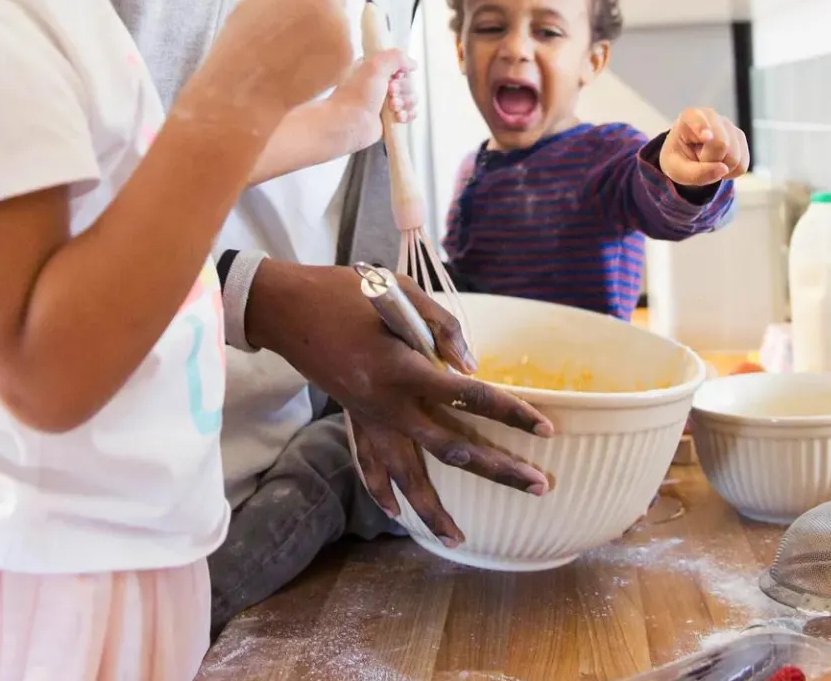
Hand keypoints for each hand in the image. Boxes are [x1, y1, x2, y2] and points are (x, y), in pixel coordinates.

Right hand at [201, 0, 353, 114]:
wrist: (242, 86)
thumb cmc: (243, 41)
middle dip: (324, 8)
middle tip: (295, 29)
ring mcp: (339, 25)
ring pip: (341, 24)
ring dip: (326, 34)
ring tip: (292, 51)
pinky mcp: (344, 53)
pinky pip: (342, 50)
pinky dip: (328, 58)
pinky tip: (301, 66)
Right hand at [243, 260, 553, 545]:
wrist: (286, 308)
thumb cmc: (346, 291)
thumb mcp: (398, 291)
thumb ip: (441, 327)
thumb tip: (470, 368)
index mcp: (403, 368)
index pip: (469, 396)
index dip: (511, 412)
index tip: (545, 429)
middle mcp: (387, 403)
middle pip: (451, 448)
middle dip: (497, 471)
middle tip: (537, 487)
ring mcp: (367, 416)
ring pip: (406, 475)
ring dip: (432, 510)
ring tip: (457, 538)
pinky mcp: (352, 418)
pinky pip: (367, 464)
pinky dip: (381, 490)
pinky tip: (396, 512)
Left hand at [322, 49, 416, 151]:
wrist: (348, 124)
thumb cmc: (357, 95)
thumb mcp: (375, 65)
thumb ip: (396, 57)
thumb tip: (413, 64)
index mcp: (375, 69)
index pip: (401, 66)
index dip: (402, 72)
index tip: (395, 77)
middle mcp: (380, 84)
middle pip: (408, 82)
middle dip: (403, 89)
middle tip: (390, 93)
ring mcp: (385, 102)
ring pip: (410, 98)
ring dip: (405, 102)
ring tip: (392, 107)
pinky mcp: (389, 118)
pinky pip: (409, 113)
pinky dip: (407, 114)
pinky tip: (398, 117)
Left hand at [660, 107, 749, 187]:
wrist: (688, 156)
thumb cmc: (678, 158)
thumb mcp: (677, 170)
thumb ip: (695, 173)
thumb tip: (723, 169)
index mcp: (689, 117)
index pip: (697, 119)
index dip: (702, 127)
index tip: (706, 137)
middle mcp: (712, 117)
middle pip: (721, 144)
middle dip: (711, 160)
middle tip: (698, 160)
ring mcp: (729, 126)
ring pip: (734, 156)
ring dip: (720, 168)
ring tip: (707, 162)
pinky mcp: (740, 139)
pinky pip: (742, 165)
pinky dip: (730, 172)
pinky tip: (719, 164)